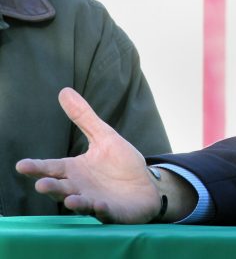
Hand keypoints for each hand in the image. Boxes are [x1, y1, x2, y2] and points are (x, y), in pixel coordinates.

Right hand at [16, 87, 162, 222]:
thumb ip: (84, 118)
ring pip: (80, 203)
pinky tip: (99, 205)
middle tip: (41, 184)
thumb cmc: (121, 164)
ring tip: (68, 199)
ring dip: (74, 202)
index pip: (52, 168)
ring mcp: (94, 202)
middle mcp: (79, 188)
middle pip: (61, 188)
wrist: (146, 186)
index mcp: (75, 170)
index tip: (21, 165)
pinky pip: (105, 213)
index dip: (37, 167)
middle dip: (51, 187)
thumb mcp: (104, 137)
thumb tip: (64, 90)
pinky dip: (101, 210)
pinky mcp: (112, 212)